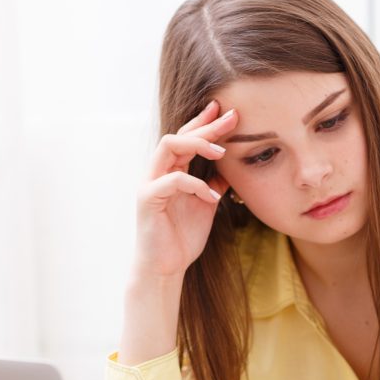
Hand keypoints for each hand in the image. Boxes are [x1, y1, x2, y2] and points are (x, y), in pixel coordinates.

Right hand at [132, 100, 239, 279]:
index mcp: (171, 171)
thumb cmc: (182, 237)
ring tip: (222, 153)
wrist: (165, 267)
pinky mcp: (148, 199)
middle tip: (231, 118)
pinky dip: (196, 184)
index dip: (204, 123)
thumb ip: (213, 184)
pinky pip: (173, 180)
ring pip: (169, 146)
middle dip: (206, 125)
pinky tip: (213, 196)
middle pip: (179, 135)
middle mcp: (157, 172)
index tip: (226, 112)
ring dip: (197, 144)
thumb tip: (229, 169)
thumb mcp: (205, 205)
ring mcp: (150, 183)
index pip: (186, 138)